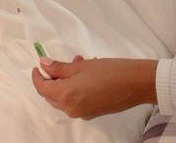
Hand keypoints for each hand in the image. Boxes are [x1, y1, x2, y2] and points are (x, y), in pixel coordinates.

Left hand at [31, 55, 157, 119]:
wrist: (136, 83)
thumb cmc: (111, 72)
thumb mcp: (80, 66)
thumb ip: (59, 67)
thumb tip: (45, 64)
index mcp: (66, 96)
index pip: (42, 88)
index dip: (38, 76)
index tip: (39, 65)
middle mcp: (71, 109)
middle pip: (52, 95)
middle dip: (53, 78)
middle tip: (60, 62)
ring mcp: (82, 113)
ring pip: (64, 98)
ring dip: (66, 81)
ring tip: (78, 63)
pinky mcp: (92, 112)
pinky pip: (76, 101)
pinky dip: (75, 88)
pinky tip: (86, 74)